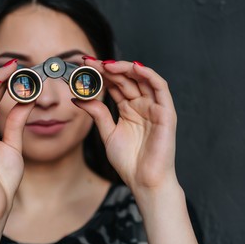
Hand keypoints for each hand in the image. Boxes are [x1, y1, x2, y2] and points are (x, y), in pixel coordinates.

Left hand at [74, 59, 201, 243]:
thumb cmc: (130, 161)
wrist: (144, 181)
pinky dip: (149, 75)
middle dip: (109, 69)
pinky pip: (160, 89)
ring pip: (143, 80)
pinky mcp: (166, 113)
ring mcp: (155, 108)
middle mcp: (143, 106)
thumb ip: (97, 113)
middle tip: (90, 62)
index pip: (116, 85)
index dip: (101, 74)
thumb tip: (78, 97)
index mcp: (130, 110)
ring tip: (107, 65)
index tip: (84, 66)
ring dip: (126, 69)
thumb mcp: (108, 133)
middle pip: (127, 80)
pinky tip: (134, 68)